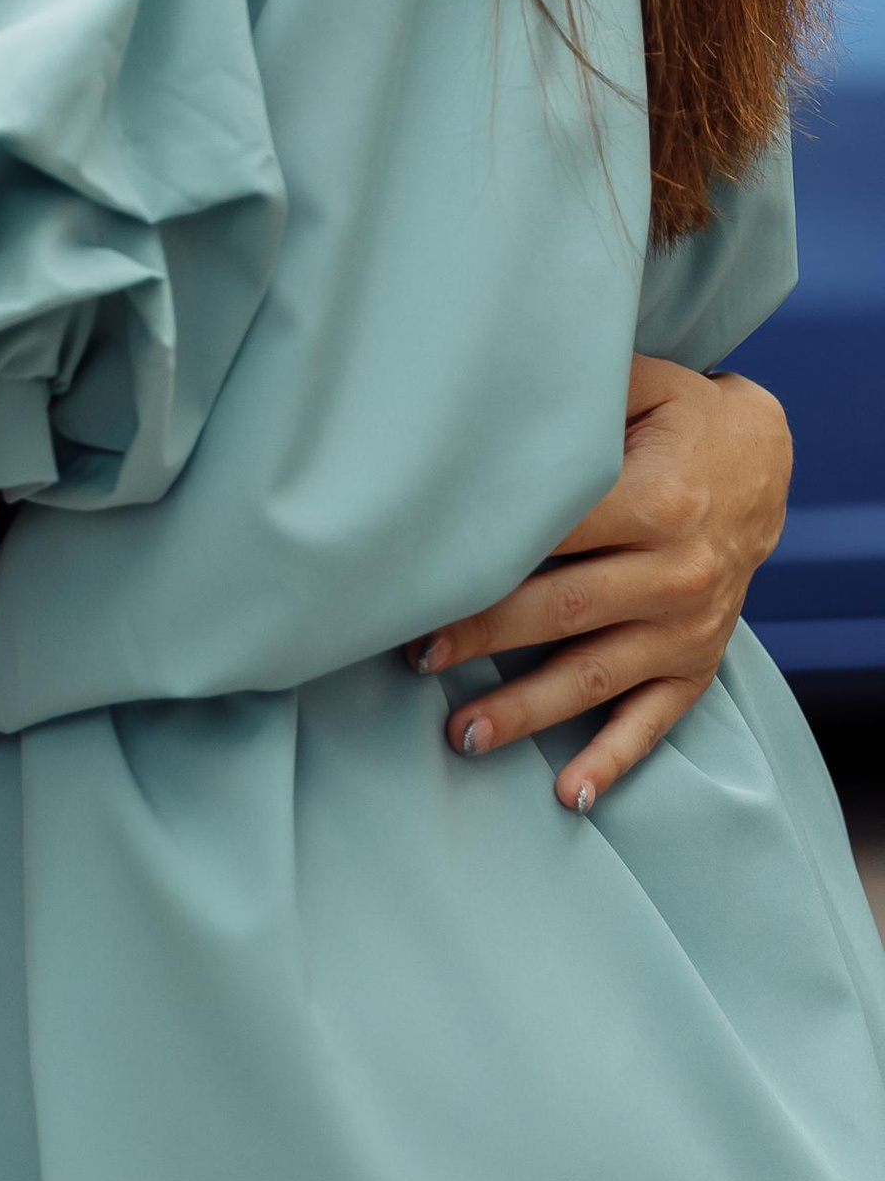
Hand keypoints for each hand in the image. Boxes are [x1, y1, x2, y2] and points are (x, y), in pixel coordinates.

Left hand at [413, 356, 791, 809]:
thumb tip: (484, 387)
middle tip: (417, 656)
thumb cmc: (679, 419)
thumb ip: (572, 394)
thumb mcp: (642, 385)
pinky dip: (614, 761)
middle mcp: (677, 571)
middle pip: (565, 611)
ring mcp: (688, 625)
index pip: (554, 535)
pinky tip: (570, 795)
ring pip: (598, 676)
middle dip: (486, 636)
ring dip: (529, 710)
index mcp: (657, 500)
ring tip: (462, 734)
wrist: (763, 464)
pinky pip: (655, 720)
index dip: (486, 557)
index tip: (417, 577)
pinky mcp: (697, 662)